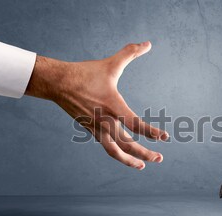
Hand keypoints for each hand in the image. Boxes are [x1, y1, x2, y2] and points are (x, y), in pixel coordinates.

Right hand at [25, 41, 168, 169]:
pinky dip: (118, 152)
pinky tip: (126, 153)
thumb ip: (130, 53)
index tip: (165, 137)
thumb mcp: (111, 64)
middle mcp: (105, 121)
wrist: (57, 83)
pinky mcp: (91, 130)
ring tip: (142, 166)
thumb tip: (148, 43)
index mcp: (112, 106)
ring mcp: (96, 128)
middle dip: (145, 153)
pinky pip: (106, 146)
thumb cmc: (85, 73)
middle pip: (127, 144)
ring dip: (129, 160)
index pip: (136, 124)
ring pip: (115, 151)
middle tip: (160, 158)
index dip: (152, 132)